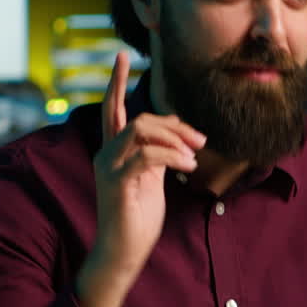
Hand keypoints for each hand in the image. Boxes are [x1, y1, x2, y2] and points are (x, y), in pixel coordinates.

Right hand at [75, 52, 206, 306]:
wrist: (124, 251)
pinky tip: (188, 168)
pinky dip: (172, 157)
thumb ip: (158, 153)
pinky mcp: (117, 184)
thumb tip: (178, 133)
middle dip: (174, 125)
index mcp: (114, 151)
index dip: (116, 81)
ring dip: (175, 139)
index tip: (121, 55)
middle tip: (200, 143)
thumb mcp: (152, 178)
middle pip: (139, 118)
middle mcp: (106, 154)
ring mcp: (108, 168)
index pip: (113, 108)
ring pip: (141, 130)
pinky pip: (146, 156)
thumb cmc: (138, 218)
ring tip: (194, 158)